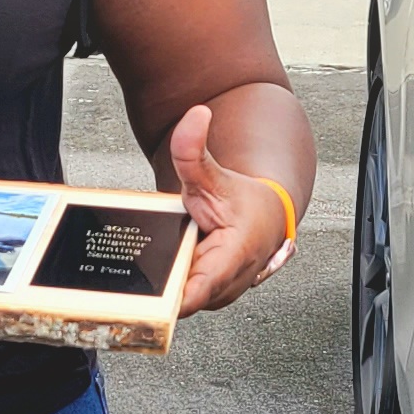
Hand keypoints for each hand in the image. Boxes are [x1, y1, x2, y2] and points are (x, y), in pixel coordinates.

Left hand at [166, 103, 296, 315]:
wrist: (268, 216)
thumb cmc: (243, 202)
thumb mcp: (214, 175)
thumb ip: (194, 151)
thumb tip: (195, 115)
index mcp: (235, 257)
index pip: (198, 292)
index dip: (171, 298)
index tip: (147, 295)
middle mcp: (229, 284)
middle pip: (179, 295)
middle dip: (159, 280)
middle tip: (145, 256)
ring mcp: (219, 295)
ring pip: (179, 298)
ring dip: (166, 280)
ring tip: (162, 253)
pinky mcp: (209, 298)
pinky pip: (181, 295)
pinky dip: (170, 282)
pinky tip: (163, 262)